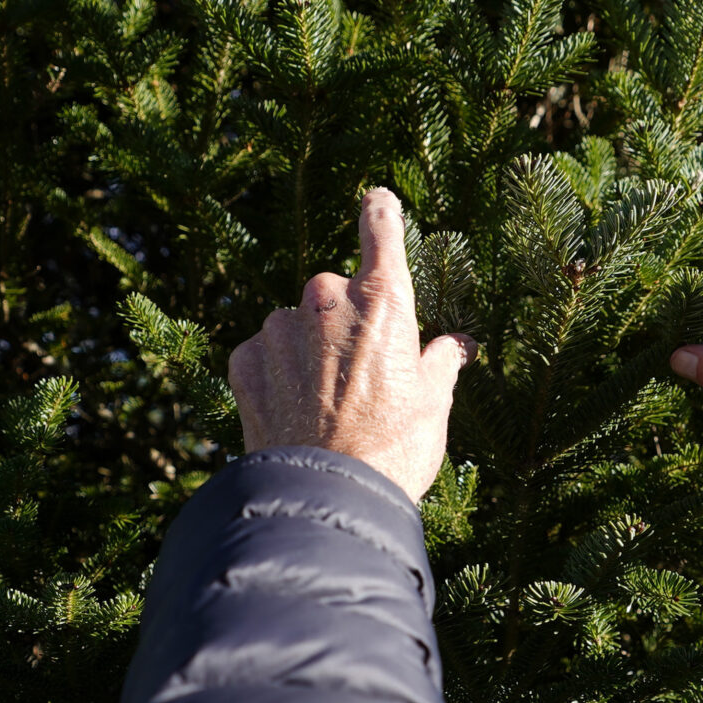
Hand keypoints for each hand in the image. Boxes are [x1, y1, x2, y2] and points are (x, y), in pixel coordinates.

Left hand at [228, 189, 472, 503]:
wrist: (326, 501)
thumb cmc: (392, 451)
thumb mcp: (433, 405)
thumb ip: (441, 363)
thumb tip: (457, 345)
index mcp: (382, 299)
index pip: (381, 227)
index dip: (381, 211)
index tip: (377, 201)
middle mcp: (326, 299)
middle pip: (338, 292)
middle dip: (348, 324)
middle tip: (366, 379)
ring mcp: (279, 330)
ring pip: (296, 325)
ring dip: (309, 350)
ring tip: (327, 407)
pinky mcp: (246, 363)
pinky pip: (264, 354)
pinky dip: (276, 374)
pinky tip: (294, 412)